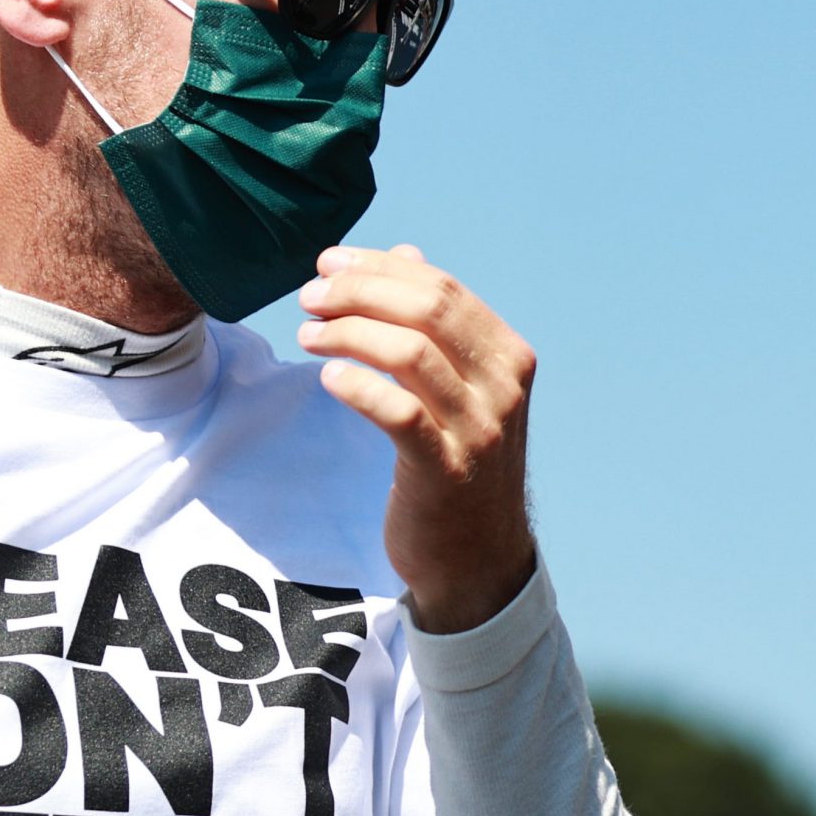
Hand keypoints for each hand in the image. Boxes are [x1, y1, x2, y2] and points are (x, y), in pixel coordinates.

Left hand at [297, 244, 537, 633]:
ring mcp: (478, 430)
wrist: (478, 559)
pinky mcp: (445, 470)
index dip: (379, 268)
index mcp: (508, 358)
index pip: (442, 288)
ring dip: (349, 332)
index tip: (329, 264)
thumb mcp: (460, 389)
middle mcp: (502, 388)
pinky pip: (399, 413)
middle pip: (428, 310)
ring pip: (411, 353)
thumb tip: (404, 255)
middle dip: (359, 292)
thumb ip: (437, 326)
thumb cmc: (459, 464)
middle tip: (310, 296)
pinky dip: (359, 386)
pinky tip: (328, 378)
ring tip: (307, 333)